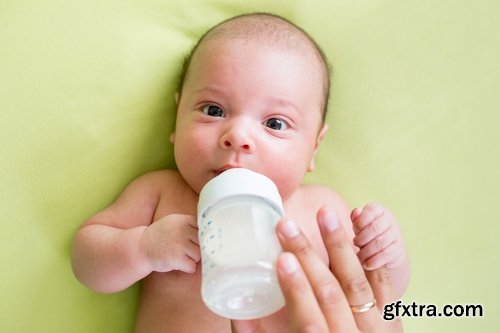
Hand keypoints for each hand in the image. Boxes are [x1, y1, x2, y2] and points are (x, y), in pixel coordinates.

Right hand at [140, 214, 199, 272]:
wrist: (141, 247)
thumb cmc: (162, 237)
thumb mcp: (174, 223)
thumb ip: (190, 225)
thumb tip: (214, 234)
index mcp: (184, 220)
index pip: (204, 229)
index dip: (201, 238)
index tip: (196, 242)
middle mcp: (183, 230)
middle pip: (203, 243)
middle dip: (195, 249)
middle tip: (184, 250)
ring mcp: (179, 244)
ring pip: (198, 255)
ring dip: (191, 259)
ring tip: (180, 256)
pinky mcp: (176, 258)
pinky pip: (192, 266)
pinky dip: (187, 268)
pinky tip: (178, 263)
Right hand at [232, 208, 402, 332]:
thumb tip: (239, 318)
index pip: (310, 318)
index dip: (296, 288)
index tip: (282, 258)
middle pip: (332, 293)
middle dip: (308, 256)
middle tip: (287, 226)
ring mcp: (378, 328)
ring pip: (359, 283)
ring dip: (341, 246)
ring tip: (327, 216)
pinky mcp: (391, 319)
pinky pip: (385, 285)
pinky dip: (372, 256)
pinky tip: (360, 231)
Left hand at [351, 203, 404, 269]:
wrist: (383, 252)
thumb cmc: (366, 234)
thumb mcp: (359, 225)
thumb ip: (355, 218)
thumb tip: (357, 212)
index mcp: (378, 210)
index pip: (370, 211)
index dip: (360, 222)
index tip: (355, 231)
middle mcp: (389, 219)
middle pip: (375, 228)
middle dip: (362, 238)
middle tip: (355, 244)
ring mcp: (396, 234)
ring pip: (380, 242)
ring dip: (366, 251)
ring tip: (359, 255)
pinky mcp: (399, 249)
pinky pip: (386, 254)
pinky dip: (373, 261)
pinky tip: (366, 264)